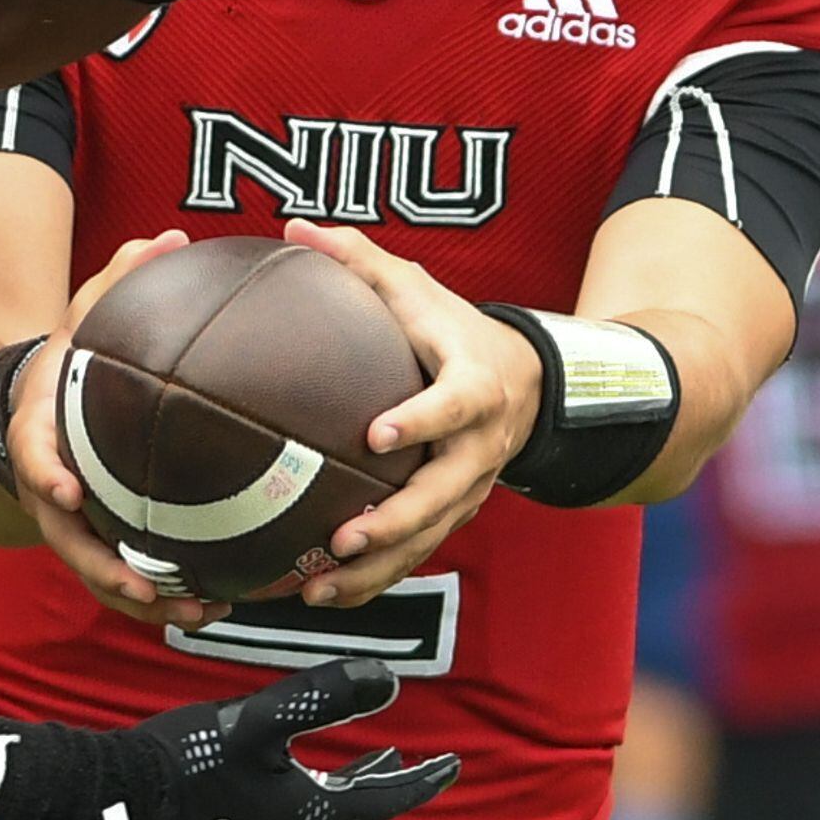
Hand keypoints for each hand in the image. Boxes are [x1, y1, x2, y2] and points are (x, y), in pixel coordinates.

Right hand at [0, 658, 460, 819]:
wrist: (112, 809)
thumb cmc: (186, 763)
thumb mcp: (258, 721)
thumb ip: (321, 697)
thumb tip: (388, 682)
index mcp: (305, 810)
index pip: (381, 798)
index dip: (420, 780)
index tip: (453, 767)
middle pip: (345, 804)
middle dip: (376, 779)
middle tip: (404, 759)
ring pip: (306, 806)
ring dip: (332, 780)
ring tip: (343, 758)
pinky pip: (269, 809)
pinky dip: (289, 785)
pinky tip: (267, 769)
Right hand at [6, 232, 221, 631]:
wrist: (25, 415)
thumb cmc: (63, 363)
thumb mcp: (79, 317)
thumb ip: (117, 279)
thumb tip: (170, 237)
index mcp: (40, 437)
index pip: (35, 461)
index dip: (47, 479)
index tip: (68, 493)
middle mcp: (52, 491)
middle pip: (70, 543)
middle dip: (107, 572)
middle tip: (146, 586)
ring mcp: (74, 524)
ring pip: (105, 575)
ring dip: (149, 600)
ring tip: (202, 611)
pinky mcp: (100, 542)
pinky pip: (132, 576)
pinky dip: (168, 595)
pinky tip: (220, 601)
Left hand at [273, 220, 537, 606]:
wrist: (526, 384)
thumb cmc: (453, 331)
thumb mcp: (417, 288)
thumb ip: (360, 259)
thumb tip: (293, 225)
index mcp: (473, 388)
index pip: (453, 407)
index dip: (420, 421)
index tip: (376, 435)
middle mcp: (477, 449)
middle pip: (441, 495)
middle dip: (393, 523)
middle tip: (341, 539)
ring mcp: (468, 489)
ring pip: (426, 539)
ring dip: (375, 569)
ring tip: (319, 586)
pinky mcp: (453, 515)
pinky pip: (416, 554)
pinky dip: (373, 579)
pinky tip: (321, 594)